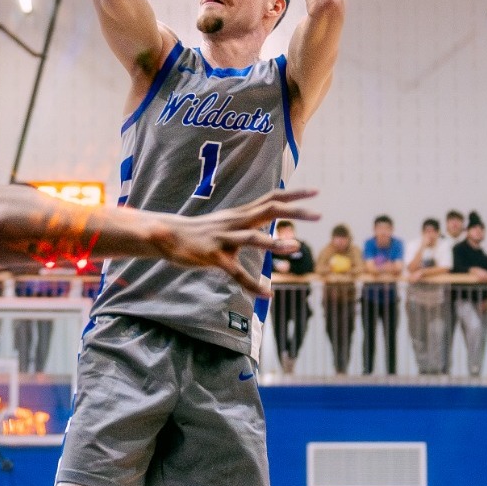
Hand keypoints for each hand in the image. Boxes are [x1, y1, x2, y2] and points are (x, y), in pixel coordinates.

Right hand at [157, 189, 318, 294]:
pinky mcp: (213, 257)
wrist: (166, 234)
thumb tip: (270, 220)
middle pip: (269, 210)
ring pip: (252, 239)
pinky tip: (267, 293)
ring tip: (294, 248)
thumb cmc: (201, 232)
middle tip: (319, 215)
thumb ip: (249, 221)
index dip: (294, 194)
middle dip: (295, 211)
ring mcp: (224, 239)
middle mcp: (235, 222)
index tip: (316, 192)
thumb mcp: (227, 222)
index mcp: (241, 213)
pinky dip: (252, 283)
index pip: (272, 198)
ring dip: (273, 243)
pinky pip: (235, 272)